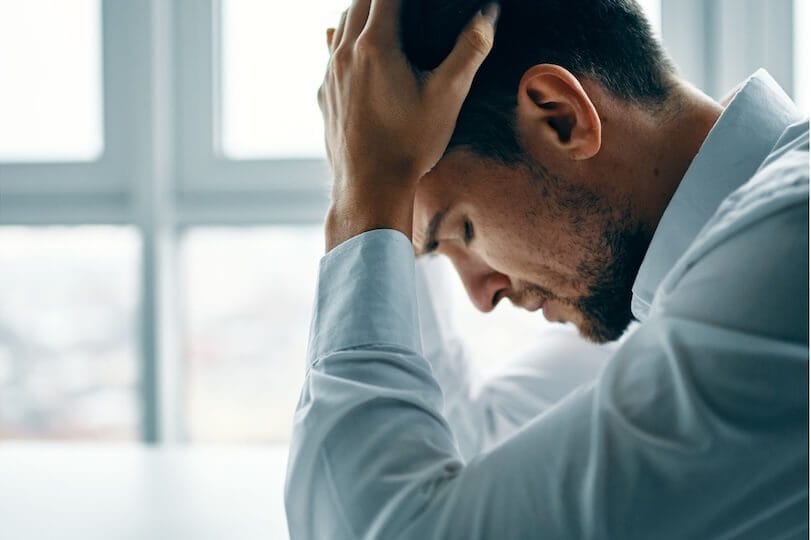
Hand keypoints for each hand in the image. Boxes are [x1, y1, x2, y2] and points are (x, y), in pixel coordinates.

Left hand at [319, 0, 498, 250]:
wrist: (369, 187)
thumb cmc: (410, 144)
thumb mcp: (448, 96)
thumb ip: (470, 50)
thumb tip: (488, 13)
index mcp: (376, 46)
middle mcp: (345, 54)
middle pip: (358, 1)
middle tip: (405, 3)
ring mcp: (330, 74)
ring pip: (340, 24)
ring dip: (361, 11)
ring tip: (383, 11)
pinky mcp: (324, 94)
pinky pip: (331, 53)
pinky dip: (345, 39)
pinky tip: (356, 48)